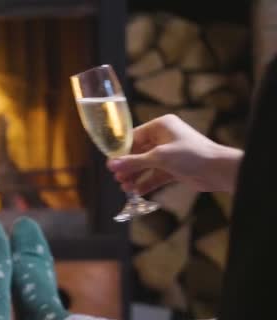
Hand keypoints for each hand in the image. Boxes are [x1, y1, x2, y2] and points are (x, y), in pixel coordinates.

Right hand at [107, 114, 242, 194]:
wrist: (218, 170)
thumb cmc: (191, 155)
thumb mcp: (159, 157)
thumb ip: (134, 162)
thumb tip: (111, 165)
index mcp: (160, 126)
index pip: (134, 137)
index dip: (122, 151)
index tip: (111, 163)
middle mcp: (164, 137)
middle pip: (139, 152)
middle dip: (129, 166)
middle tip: (117, 177)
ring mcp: (169, 153)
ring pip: (146, 165)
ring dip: (136, 176)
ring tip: (125, 187)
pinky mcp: (174, 167)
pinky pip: (156, 174)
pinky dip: (147, 182)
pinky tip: (137, 191)